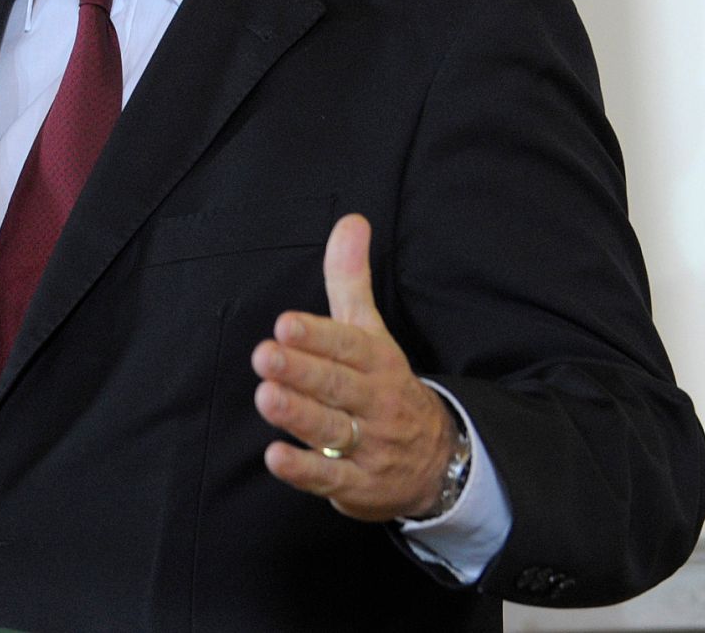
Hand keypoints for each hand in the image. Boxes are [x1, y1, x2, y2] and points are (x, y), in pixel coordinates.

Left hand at [252, 214, 454, 520]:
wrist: (439, 461)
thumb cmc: (385, 384)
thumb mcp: (372, 331)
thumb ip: (351, 279)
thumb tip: (350, 220)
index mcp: (378, 361)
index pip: (348, 346)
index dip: (318, 335)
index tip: (285, 324)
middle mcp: (375, 402)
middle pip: (337, 385)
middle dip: (302, 370)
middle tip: (265, 355)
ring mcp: (369, 446)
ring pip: (332, 429)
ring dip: (298, 415)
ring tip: (266, 396)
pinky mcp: (358, 485)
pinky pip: (330, 478)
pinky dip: (303, 471)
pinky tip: (274, 456)